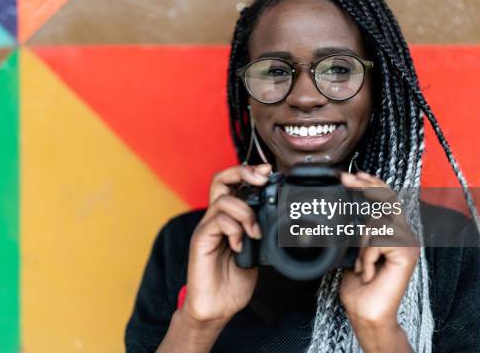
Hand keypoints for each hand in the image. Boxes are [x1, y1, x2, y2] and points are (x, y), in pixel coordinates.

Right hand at [180, 163, 271, 324]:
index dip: (250, 172)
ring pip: (223, 200)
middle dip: (243, 172)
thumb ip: (261, 232)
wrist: (217, 307)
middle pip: (221, 179)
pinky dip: (234, 230)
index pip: (234, 183)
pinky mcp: (201, 241)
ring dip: (245, 212)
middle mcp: (216, 218)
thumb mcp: (257, 252)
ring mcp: (207, 228)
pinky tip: (240, 246)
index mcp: (229, 218)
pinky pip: (216, 222)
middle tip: (261, 180)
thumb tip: (279, 219)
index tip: (268, 172)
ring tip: (254, 232)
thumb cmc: (234, 281)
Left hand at [339, 172, 417, 350]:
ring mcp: (407, 244)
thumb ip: (353, 230)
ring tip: (359, 263)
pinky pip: (378, 240)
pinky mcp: (406, 254)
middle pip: (388, 199)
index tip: (351, 176)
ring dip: (362, 241)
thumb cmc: (358, 286)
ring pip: (379, 221)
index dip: (371, 184)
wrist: (365, 312)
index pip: (386, 199)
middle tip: (346, 179)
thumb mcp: (350, 250)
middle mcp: (404, 235)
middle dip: (366, 186)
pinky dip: (365, 256)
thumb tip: (341, 209)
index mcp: (392, 232)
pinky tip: (365, 272)